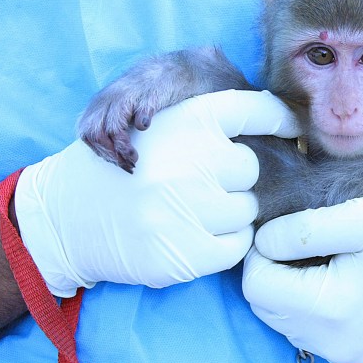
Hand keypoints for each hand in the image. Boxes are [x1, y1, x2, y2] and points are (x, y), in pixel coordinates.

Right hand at [15, 89, 299, 296]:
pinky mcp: (186, 253)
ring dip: (227, 212)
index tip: (294, 128)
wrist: (68, 217)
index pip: (255, 109)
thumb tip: (288, 125)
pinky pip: (238, 246)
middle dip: (232, 178)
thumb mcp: (160, 123)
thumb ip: (211, 120)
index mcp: (187, 118)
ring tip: (188, 209)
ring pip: (247, 210)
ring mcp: (188, 208)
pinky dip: (224, 242)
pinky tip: (192, 233)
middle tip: (198, 183)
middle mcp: (192, 159)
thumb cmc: (128, 167)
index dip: (280, 118)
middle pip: (250, 168)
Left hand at [242, 191, 362, 362]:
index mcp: (333, 308)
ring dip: (287, 288)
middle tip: (296, 239)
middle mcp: (335, 343)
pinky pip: (308, 331)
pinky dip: (307, 304)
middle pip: (266, 307)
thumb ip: (304, 229)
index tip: (280, 228)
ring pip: (283, 321)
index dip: (258, 251)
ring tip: (318, 256)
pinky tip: (331, 278)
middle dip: (269, 270)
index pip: (257, 286)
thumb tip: (263, 241)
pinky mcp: (355, 356)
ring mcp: (346, 355)